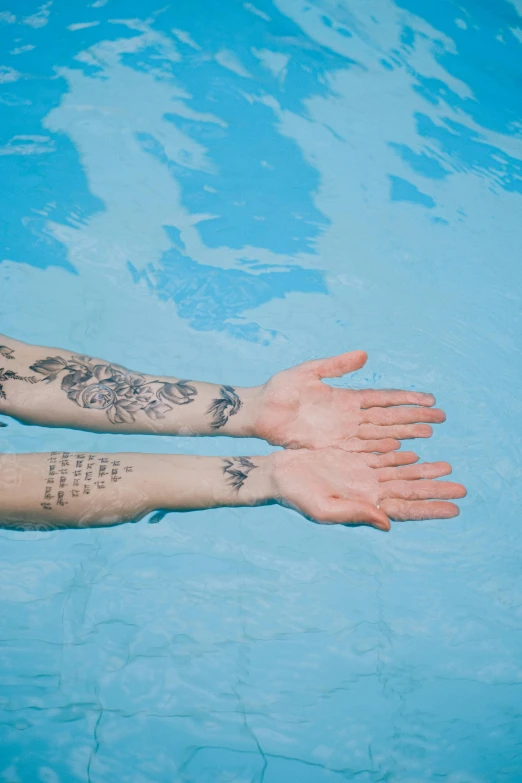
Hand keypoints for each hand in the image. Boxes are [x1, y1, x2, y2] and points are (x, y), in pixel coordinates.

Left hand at [253, 351, 444, 451]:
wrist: (259, 412)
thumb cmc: (279, 390)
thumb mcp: (309, 372)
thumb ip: (336, 365)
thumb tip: (364, 355)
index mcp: (346, 398)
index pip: (383, 398)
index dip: (407, 398)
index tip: (430, 399)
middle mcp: (349, 417)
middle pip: (389, 417)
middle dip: (414, 418)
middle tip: (441, 419)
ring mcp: (343, 433)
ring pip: (381, 434)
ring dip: (404, 435)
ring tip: (429, 435)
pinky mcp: (332, 447)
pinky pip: (362, 450)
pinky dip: (382, 450)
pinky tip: (402, 451)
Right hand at [270, 448, 465, 530]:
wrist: (277, 474)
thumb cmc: (296, 496)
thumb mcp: (325, 509)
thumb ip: (357, 514)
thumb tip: (388, 523)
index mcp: (364, 504)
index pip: (405, 509)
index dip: (429, 509)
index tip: (454, 508)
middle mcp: (367, 490)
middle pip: (409, 489)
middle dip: (435, 488)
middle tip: (462, 487)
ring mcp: (361, 473)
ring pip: (400, 471)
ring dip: (423, 471)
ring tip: (446, 467)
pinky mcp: (353, 457)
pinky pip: (383, 454)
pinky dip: (400, 454)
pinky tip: (415, 452)